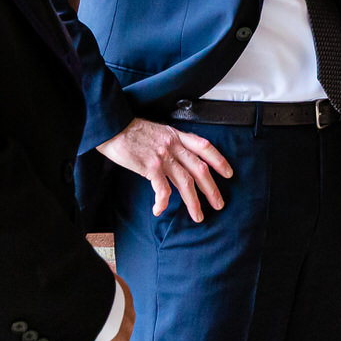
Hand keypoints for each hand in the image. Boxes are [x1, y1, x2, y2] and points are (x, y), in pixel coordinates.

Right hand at [98, 118, 233, 221]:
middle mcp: (173, 145)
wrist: (112, 125)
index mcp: (176, 136)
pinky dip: (162, 201)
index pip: (204, 147)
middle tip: (219, 203)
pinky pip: (161, 188)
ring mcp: (162, 156)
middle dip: (212, 188)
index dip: (219, 160)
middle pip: (200, 169)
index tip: (228, 173)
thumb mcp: (158, 132)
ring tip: (198, 215)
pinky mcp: (149, 166)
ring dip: (193, 201)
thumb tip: (178, 158)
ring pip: (185, 182)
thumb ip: (170, 143)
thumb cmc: (131, 130)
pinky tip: (160, 209)